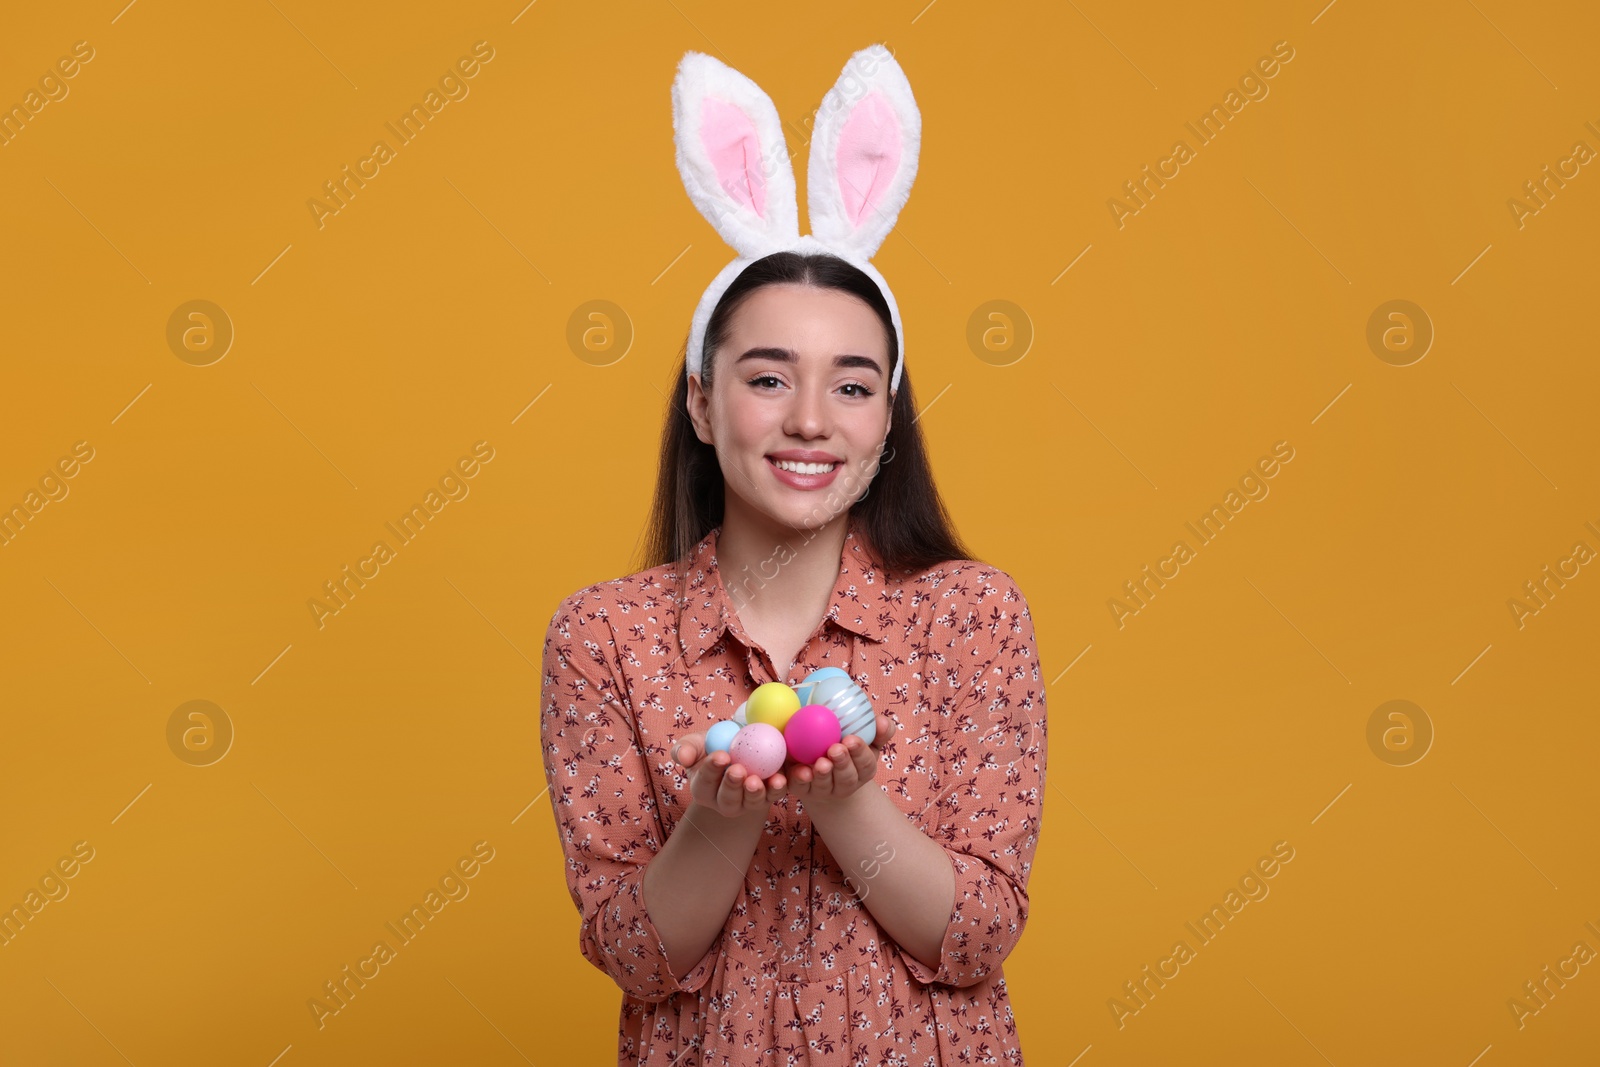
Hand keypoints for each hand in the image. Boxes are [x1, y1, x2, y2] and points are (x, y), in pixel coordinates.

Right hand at [672, 732, 787, 818]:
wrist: (743, 745)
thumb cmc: (716, 743)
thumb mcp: (697, 743)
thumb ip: (686, 748)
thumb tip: (682, 756)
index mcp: (704, 788)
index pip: (705, 781)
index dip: (711, 769)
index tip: (720, 755)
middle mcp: (725, 801)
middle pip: (727, 799)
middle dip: (732, 786)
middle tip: (737, 770)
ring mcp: (748, 801)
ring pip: (751, 802)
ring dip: (755, 792)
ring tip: (757, 780)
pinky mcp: (769, 796)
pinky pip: (774, 795)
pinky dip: (778, 787)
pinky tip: (781, 778)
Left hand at [785, 711, 897, 806]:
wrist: (820, 769)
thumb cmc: (845, 745)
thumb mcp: (865, 739)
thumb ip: (876, 730)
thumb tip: (882, 721)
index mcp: (862, 769)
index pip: (866, 764)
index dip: (860, 753)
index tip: (851, 739)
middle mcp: (845, 782)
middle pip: (847, 778)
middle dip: (842, 763)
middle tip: (836, 749)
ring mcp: (824, 789)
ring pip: (825, 784)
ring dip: (824, 774)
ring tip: (821, 762)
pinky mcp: (803, 790)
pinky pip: (802, 787)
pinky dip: (801, 779)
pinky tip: (801, 771)